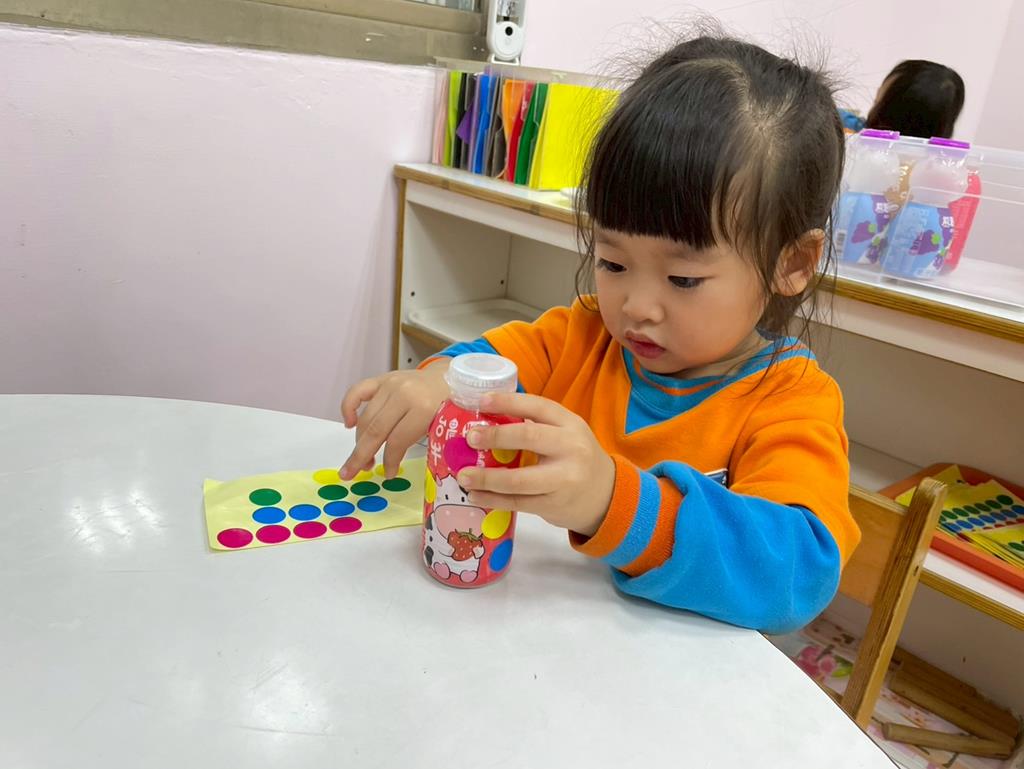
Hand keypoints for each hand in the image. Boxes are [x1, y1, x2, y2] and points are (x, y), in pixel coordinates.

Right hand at [339, 361, 449, 479]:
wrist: (448, 378)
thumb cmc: (446, 406)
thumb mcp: (438, 427)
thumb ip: (413, 440)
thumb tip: (388, 465)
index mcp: (423, 408)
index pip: (397, 440)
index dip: (389, 461)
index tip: (388, 474)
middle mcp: (403, 394)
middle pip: (376, 430)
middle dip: (361, 455)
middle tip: (351, 473)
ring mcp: (390, 384)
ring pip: (366, 418)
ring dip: (359, 441)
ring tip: (362, 458)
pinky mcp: (382, 378)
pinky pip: (356, 391)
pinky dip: (347, 408)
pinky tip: (349, 424)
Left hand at [456, 392, 614, 536]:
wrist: (606, 496)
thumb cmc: (576, 459)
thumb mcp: (566, 434)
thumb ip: (537, 426)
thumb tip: (486, 419)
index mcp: (570, 424)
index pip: (537, 406)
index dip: (508, 402)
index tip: (481, 401)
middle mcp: (570, 448)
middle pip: (528, 437)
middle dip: (495, 436)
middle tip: (470, 437)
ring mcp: (564, 479)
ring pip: (519, 479)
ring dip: (486, 478)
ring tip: (464, 475)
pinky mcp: (554, 505)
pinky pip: (517, 502)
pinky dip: (493, 499)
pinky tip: (475, 496)